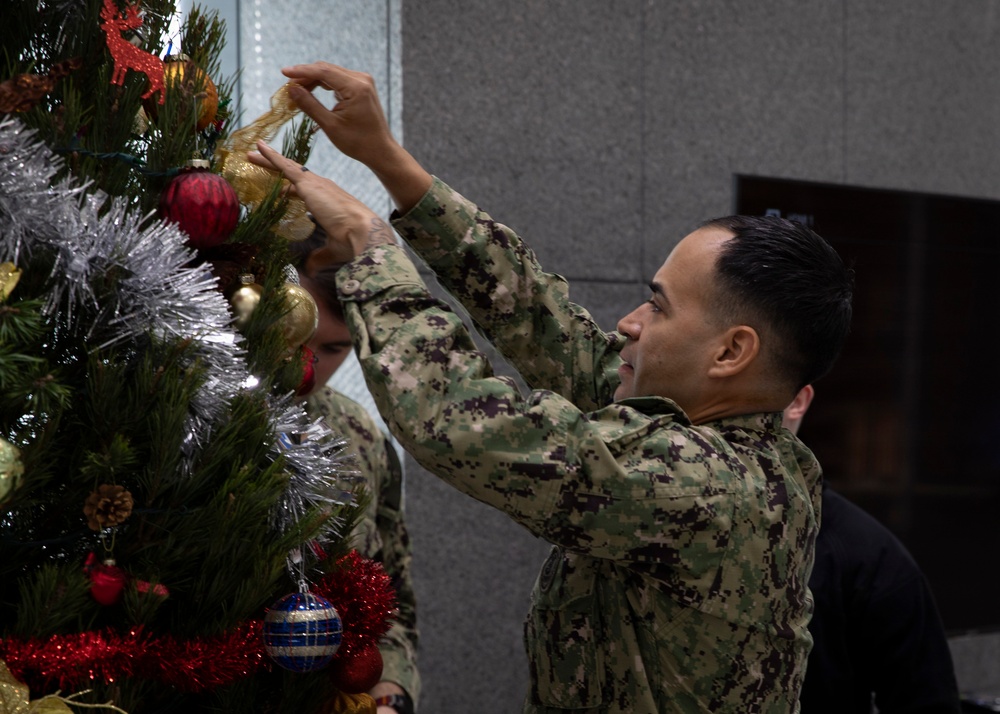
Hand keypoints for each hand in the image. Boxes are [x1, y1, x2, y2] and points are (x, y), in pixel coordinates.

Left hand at [247, 141, 395, 268]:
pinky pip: (286, 167)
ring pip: (287, 168)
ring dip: (269, 161)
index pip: (304, 192)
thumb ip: (319, 257)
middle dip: (276, 169)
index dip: (289, 190)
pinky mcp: (309, 184)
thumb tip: (310, 269)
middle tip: (258, 160)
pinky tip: (260, 148)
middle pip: (293, 175)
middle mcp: (323, 188)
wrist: (364, 232)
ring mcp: (316, 184)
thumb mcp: (332, 249)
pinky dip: (272, 157)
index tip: (278, 190)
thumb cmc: (354, 242)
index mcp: (328, 201)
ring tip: (252, 153)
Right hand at [280, 61, 432, 213]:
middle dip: (305, 76)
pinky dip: (323, 85)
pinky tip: (309, 91)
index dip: (301, 71)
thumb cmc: (357, 142)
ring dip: (312, 80)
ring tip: (295, 90)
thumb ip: (310, 105)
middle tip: (287, 86)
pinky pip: (337, 80)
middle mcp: (361, 79)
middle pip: (326, 70)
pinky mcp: (361, 87)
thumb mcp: (330, 125)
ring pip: (331, 74)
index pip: (323, 72)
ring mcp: (362, 82)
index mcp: (356, 87)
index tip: (283, 73)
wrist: (380, 150)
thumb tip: (291, 89)